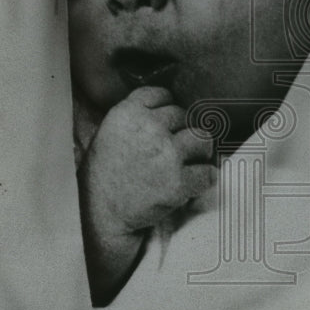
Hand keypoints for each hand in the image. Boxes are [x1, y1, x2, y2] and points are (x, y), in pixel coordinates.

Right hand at [79, 85, 215, 240]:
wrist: (101, 214)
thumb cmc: (103, 175)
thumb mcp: (108, 132)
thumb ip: (134, 116)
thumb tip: (166, 109)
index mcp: (128, 113)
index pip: (162, 95)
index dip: (168, 109)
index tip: (168, 123)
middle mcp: (149, 128)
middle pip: (184, 116)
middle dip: (182, 132)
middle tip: (177, 150)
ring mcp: (167, 154)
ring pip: (202, 139)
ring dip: (199, 151)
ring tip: (191, 162)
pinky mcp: (179, 182)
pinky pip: (208, 172)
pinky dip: (205, 178)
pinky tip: (194, 183)